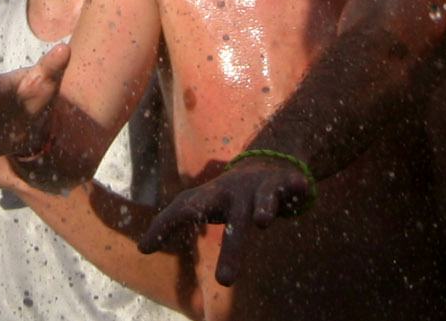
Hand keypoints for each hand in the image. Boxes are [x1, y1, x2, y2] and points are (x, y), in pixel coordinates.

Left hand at [139, 158, 312, 286]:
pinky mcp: (285, 183)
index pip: (184, 212)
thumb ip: (170, 223)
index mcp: (211, 199)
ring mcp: (260, 187)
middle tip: (226, 283)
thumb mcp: (198, 205)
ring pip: (262, 201)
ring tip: (262, 222)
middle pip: (231, 222)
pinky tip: (303, 189)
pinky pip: (293, 186)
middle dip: (231, 250)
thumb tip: (141, 248)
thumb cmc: (225, 194)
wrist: (264, 162)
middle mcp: (235, 193)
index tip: (145, 247)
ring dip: (262, 208)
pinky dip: (298, 187)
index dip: (165, 226)